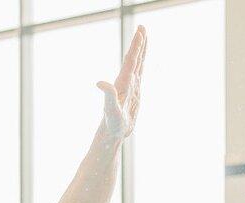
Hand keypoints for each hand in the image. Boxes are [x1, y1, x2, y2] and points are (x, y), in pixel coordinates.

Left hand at [97, 25, 146, 139]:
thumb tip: (100, 83)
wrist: (112, 132)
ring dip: (141, 51)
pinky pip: (139, 73)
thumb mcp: (111, 110)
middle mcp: (126, 82)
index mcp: (122, 83)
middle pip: (134, 59)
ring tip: (144, 36)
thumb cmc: (111, 123)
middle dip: (138, 44)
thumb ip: (108, 96)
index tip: (140, 33)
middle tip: (142, 27)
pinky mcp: (134, 92)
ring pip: (137, 64)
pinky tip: (142, 60)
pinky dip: (141, 64)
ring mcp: (131, 86)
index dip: (136, 48)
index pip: (130, 62)